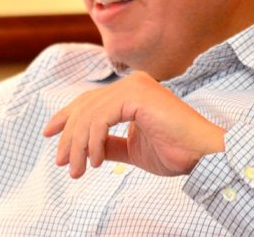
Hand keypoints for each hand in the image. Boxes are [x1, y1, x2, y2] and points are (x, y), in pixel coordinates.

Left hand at [42, 71, 225, 177]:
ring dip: (78, 145)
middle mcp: (131, 83)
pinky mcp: (137, 95)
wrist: (204, 155)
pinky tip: (94, 161)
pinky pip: (101, 118)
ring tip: (77, 170)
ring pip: (89, 113)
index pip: (89, 100)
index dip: (66, 117)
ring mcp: (134, 86)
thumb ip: (109, 144)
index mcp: (131, 91)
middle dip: (69, 136)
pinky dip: (92, 141)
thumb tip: (87, 148)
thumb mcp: (132, 149)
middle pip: (85, 107)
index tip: (49, 134)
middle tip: (62, 163)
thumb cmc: (177, 152)